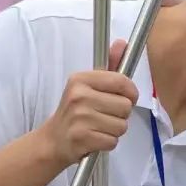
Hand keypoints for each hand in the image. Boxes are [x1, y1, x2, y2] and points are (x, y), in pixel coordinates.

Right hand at [39, 39, 139, 167]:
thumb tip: (122, 43)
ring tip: (99, 127)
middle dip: (120, 115)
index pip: (121, 81)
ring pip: (122, 126)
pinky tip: (95, 138)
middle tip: (104, 116)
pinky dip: (108, 142)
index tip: (123, 98)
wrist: (54, 140)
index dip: (130, 93)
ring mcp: (80, 117)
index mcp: (81, 79)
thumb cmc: (76, 111)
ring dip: (114, 130)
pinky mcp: (82, 138)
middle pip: (126, 106)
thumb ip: (109, 67)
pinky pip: (113, 141)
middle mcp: (79, 96)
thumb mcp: (88, 86)